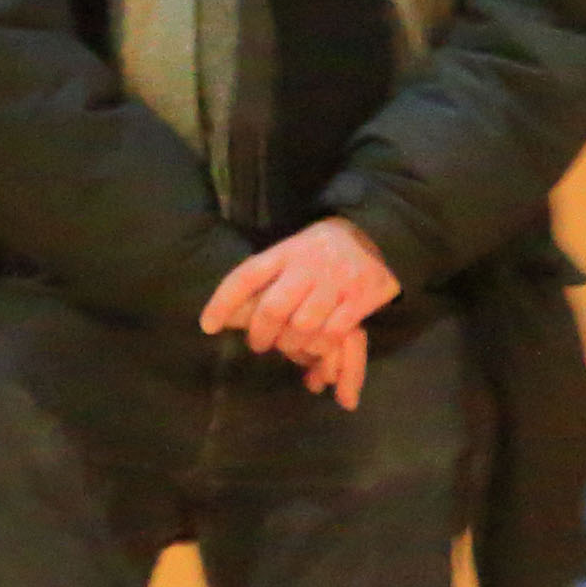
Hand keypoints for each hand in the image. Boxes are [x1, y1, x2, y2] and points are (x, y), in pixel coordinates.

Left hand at [203, 218, 401, 408]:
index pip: (246, 276)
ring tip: (290, 348)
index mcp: (285, 251)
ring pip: (303, 325)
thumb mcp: (291, 252)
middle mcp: (308, 264)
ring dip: (292, 345)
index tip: (207, 326)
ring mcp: (336, 281)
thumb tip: (229, 316)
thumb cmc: (322, 251)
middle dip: (261, 334)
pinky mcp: (360, 297)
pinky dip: (320, 347)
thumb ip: (266, 278)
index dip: (223, 303)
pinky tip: (316, 349)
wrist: (378, 237)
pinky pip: (334, 333)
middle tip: (259, 345)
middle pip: (274, 308)